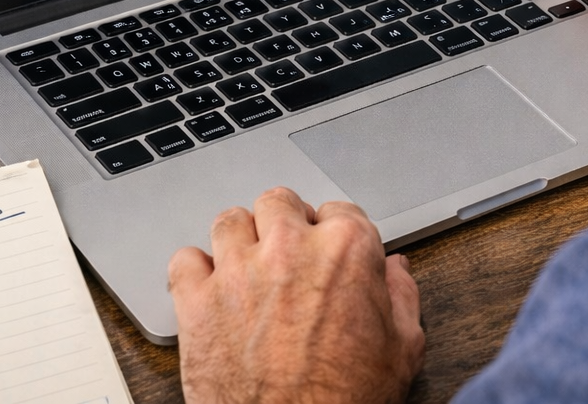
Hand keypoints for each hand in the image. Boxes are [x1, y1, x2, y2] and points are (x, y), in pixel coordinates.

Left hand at [168, 187, 424, 403]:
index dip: (336, 233)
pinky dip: (195, 272)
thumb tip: (395, 271)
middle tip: (289, 255)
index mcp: (345, 250)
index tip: (330, 252)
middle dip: (285, 224)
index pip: (339, 210)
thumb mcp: (402, 350)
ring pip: (230, 220)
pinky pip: (185, 260)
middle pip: (279, 202)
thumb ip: (401, 297)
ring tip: (248, 268)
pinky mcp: (196, 302)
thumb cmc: (345, 401)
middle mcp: (289, 249)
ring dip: (240, 240)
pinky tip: (211, 291)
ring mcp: (238, 272)